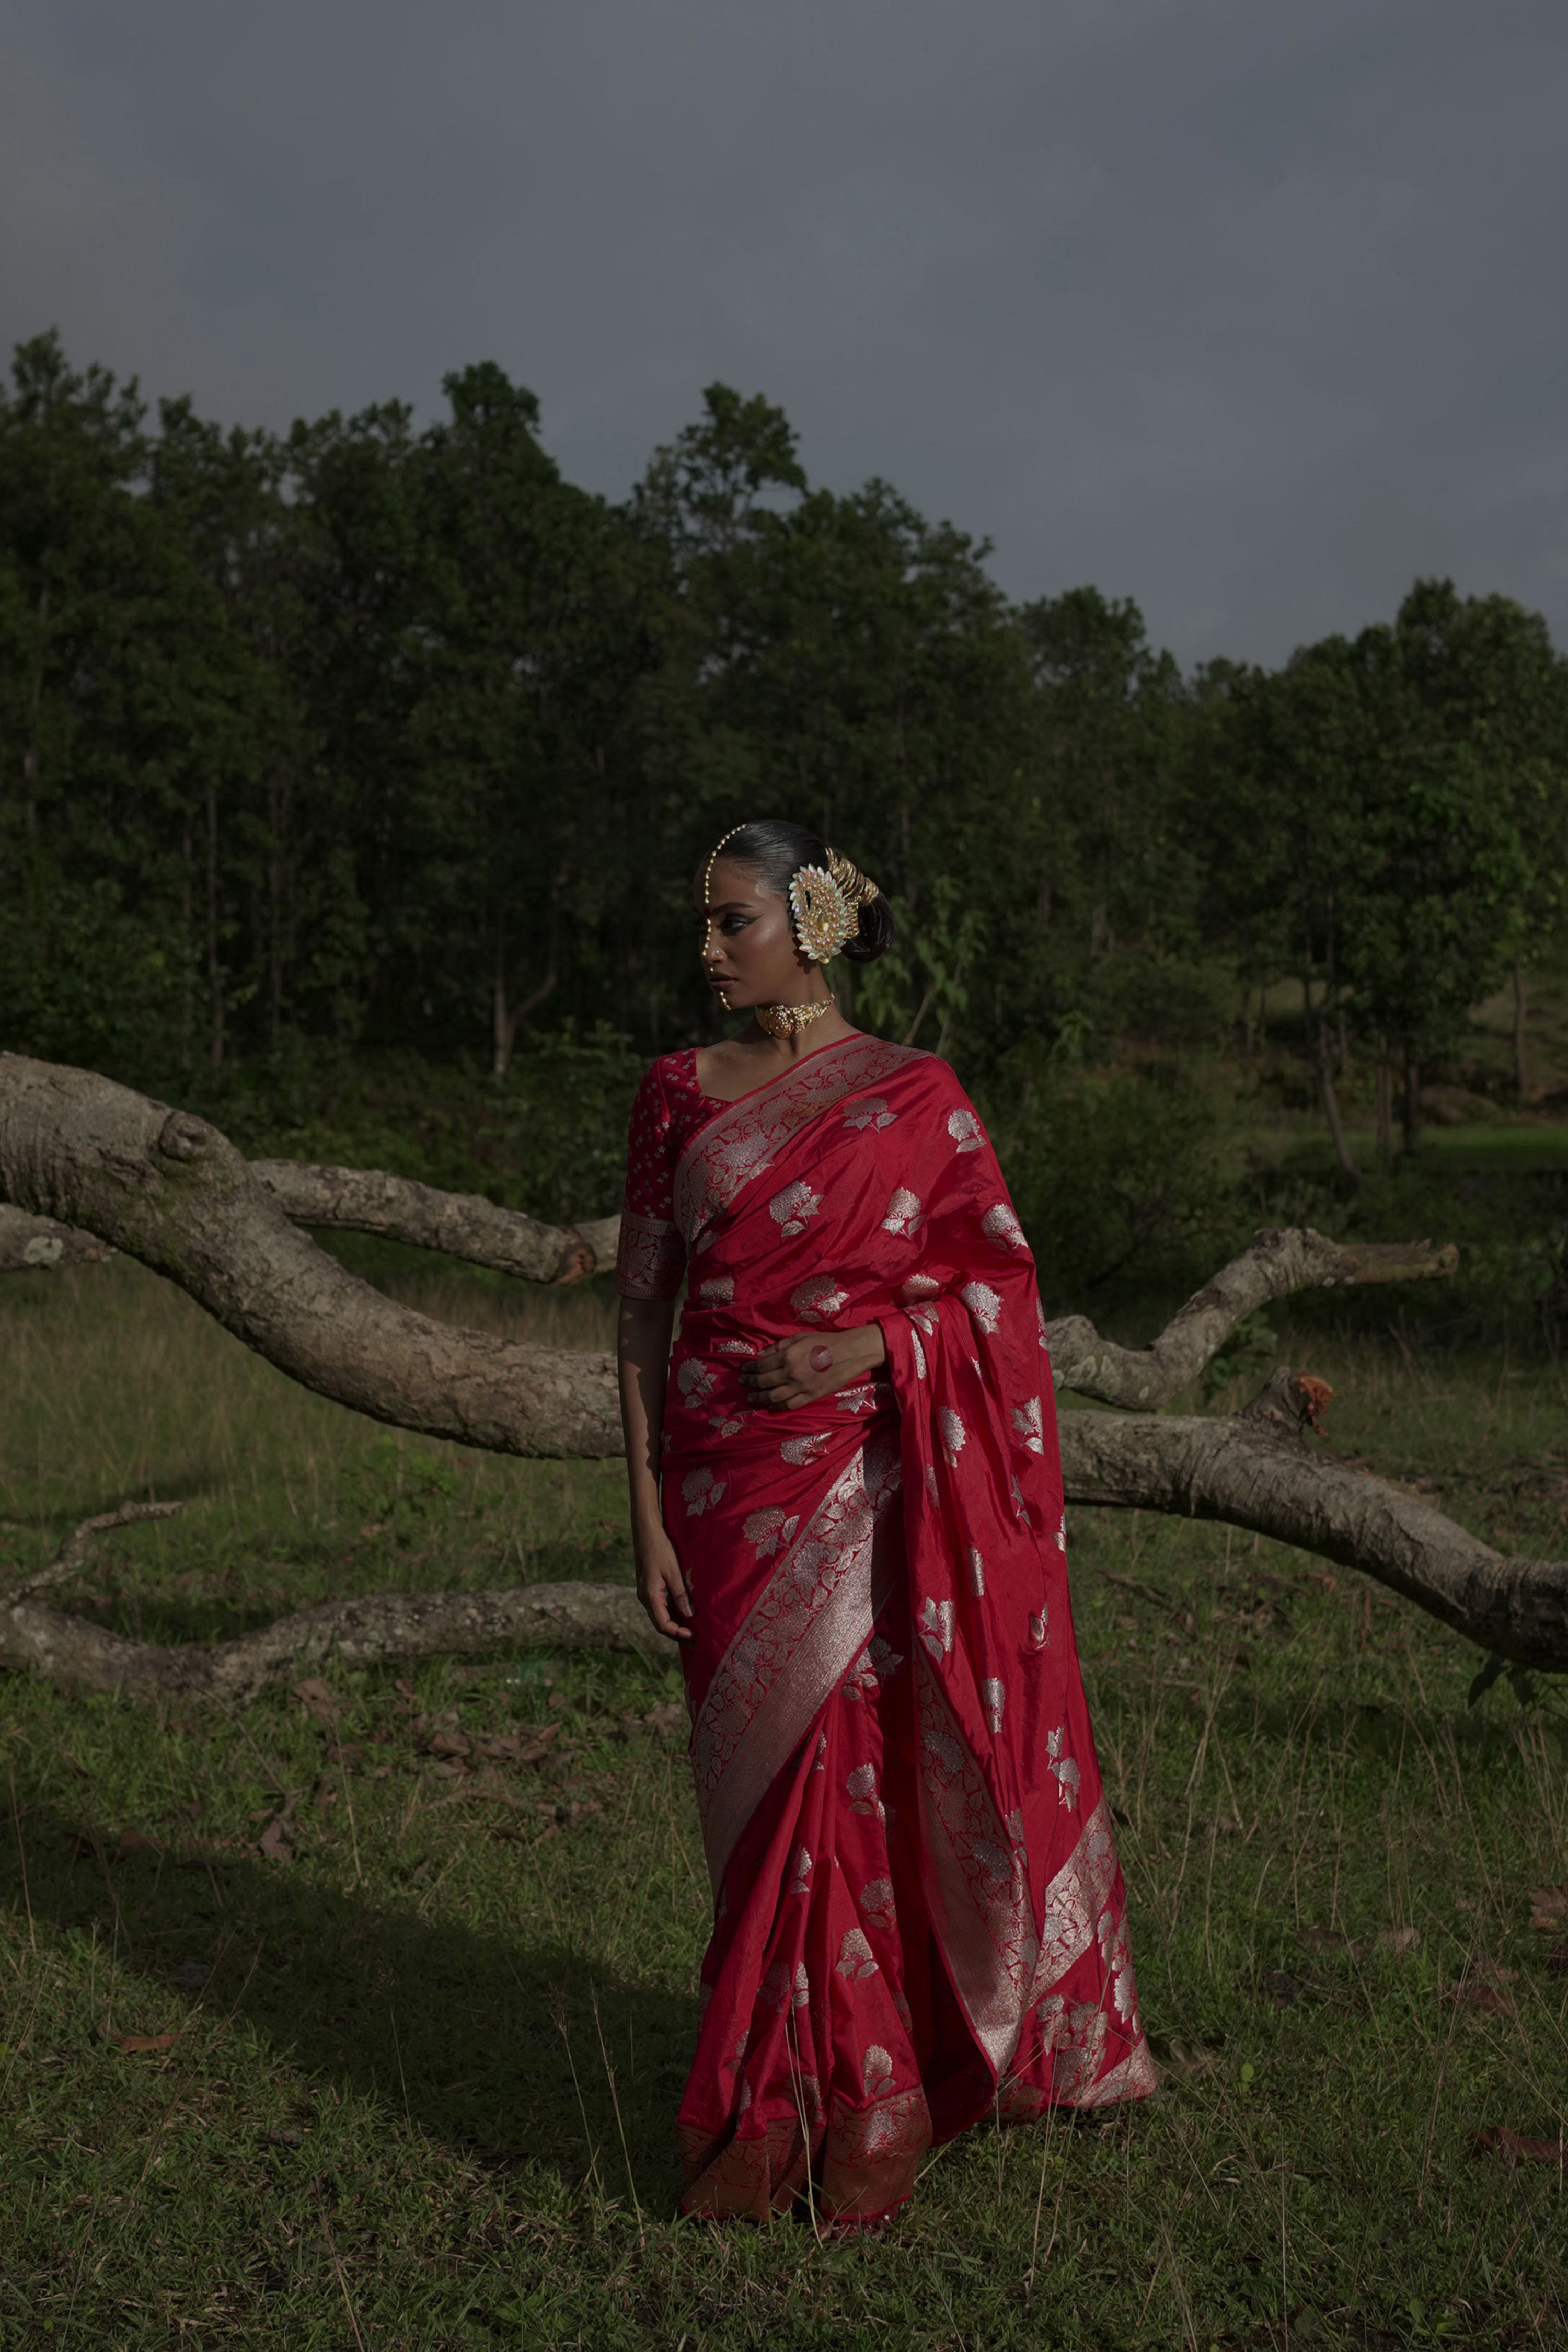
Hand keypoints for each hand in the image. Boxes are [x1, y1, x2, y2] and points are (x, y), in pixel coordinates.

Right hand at [635, 1523, 693, 1641]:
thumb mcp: (673, 1571)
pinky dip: (673, 1613)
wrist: (646, 1532)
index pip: (663, 1624)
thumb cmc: (660, 1549)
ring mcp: (646, 1593)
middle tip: (696, 1641)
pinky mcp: (650, 1587)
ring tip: (693, 1631)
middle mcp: (645, 1598)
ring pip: (661, 1616)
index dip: (678, 1633)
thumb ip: (681, 1594)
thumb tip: (690, 1615)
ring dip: (675, 1624)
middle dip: (677, 1633)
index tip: (694, 1636)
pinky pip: (661, 1606)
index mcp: (650, 1596)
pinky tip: (685, 1614)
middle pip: (661, 1623)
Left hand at [740, 1323, 886, 1411]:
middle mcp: (791, 1373)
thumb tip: (761, 1354)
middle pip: (764, 1382)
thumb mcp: (800, 1337)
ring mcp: (801, 1387)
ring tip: (751, 1396)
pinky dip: (777, 1406)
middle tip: (743, 1381)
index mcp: (788, 1356)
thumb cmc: (825, 1341)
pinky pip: (790, 1405)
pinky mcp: (811, 1396)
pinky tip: (771, 1405)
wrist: (850, 1353)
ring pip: (773, 1397)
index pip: (761, 1365)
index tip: (744, 1368)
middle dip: (750, 1382)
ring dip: (759, 1397)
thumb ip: (779, 1346)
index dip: (750, 1368)